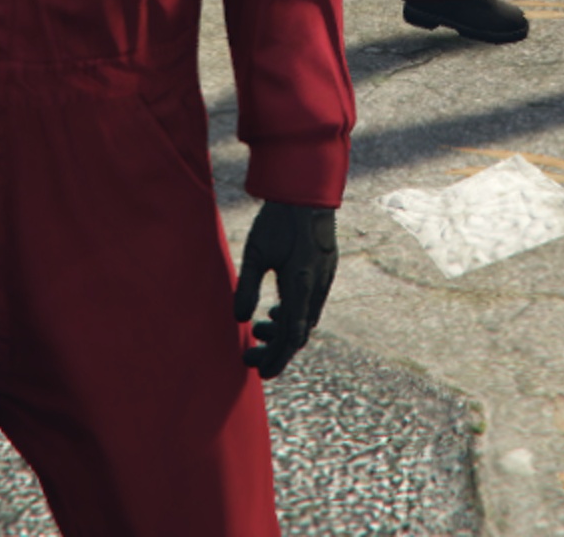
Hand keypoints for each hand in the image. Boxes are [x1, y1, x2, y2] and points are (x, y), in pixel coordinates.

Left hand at [232, 201, 335, 377]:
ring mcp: (324, 278)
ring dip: (283, 330)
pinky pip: (311, 304)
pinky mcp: (324, 270)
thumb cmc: (277, 220)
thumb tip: (238, 319)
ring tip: (258, 327)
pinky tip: (276, 309)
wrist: (306, 192)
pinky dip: (293, 314)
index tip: (258, 371)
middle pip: (299, 334)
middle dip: (275, 349)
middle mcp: (316, 287)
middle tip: (249, 354)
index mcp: (301, 286)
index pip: (291, 337)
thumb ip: (247, 287)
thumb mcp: (255, 253)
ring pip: (306, 319)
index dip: (276, 359)